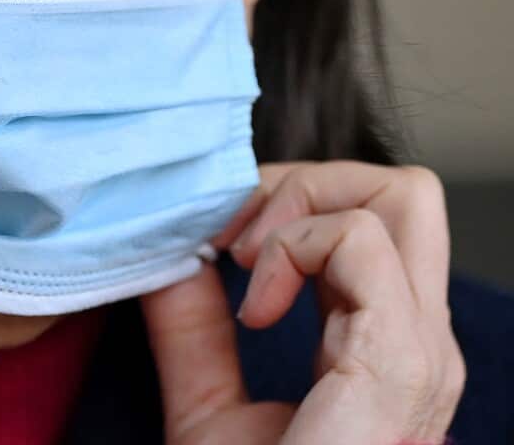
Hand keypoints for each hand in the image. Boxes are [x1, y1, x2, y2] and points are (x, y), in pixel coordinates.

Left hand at [141, 161, 464, 444]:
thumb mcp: (206, 409)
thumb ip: (193, 332)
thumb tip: (171, 257)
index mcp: (381, 348)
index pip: (374, 221)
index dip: (289, 206)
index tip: (218, 243)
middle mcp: (417, 344)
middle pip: (404, 193)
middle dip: (305, 183)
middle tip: (235, 234)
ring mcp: (419, 353)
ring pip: (400, 196)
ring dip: (298, 206)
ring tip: (241, 265)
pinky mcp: (400, 364)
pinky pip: (363, 241)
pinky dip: (294, 246)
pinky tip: (256, 309)